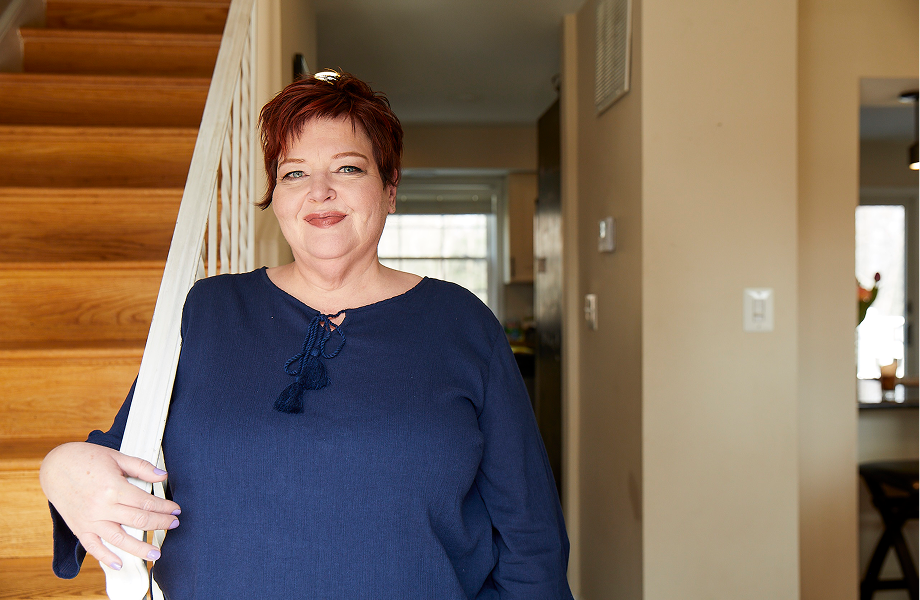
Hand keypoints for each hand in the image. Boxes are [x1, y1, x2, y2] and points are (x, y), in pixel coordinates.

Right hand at [39, 442, 180, 569]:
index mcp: (113, 487)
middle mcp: (102, 507)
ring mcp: (90, 519)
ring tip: (155, 553)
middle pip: (138, 520)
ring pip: (119, 539)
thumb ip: (141, 467)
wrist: (55, 466)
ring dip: (139, 548)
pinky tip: (119, 563)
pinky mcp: (80, 527)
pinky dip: (106, 557)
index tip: (175, 509)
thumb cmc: (85, 458)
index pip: (146, 502)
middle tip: (173, 524)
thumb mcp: (116, 457)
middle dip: (160, 523)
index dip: (164, 507)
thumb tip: (162, 476)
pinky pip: (93, 547)